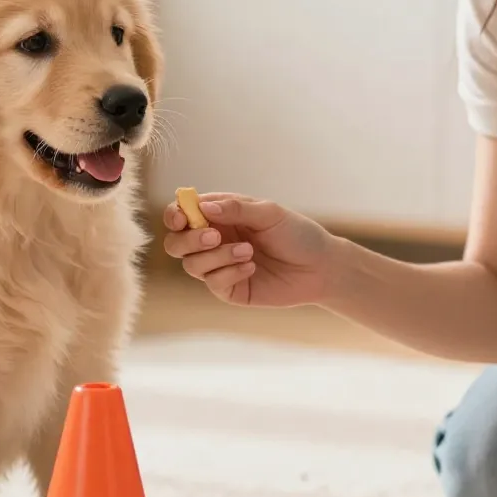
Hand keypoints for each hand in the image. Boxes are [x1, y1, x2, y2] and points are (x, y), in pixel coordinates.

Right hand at [162, 192, 334, 307]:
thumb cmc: (297, 234)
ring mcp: (219, 266)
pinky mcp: (229, 289)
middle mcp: (214, 241)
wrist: (321, 267)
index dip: (175, 215)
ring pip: (191, 265)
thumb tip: (202, 207)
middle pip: (176, 243)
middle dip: (189, 240)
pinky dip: (229, 273)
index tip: (182, 217)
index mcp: (219, 216)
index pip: (182, 214)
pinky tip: (252, 267)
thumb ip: (236, 209)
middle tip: (215, 237)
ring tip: (248, 252)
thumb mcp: (269, 214)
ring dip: (216, 257)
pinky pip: (213, 283)